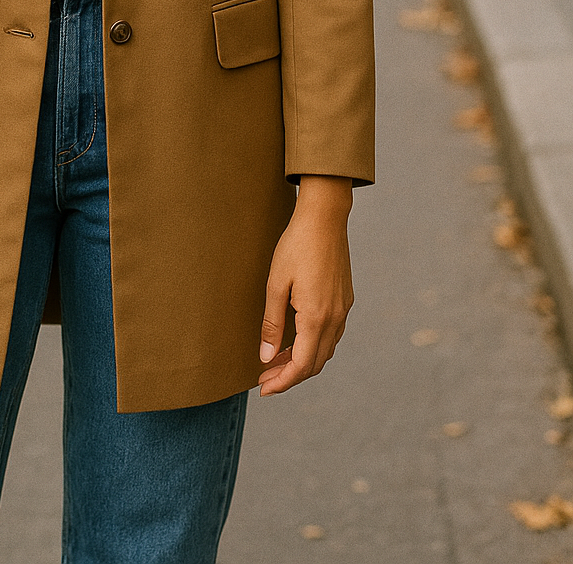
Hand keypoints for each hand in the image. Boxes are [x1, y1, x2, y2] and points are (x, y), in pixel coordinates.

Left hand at [258, 174, 353, 396]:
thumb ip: (272, 324)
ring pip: (324, 350)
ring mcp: (343, 309)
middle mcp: (335, 318)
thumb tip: (266, 358)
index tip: (264, 389)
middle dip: (289, 375)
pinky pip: (331, 335)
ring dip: (301, 361)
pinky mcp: (345, 300)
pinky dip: (313, 345)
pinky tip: (296, 340)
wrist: (324, 218)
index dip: (283, 382)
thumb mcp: (275, 284)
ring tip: (275, 361)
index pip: (302, 365)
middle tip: (264, 378)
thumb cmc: (296, 246)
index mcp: (316, 317)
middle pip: (315, 363)